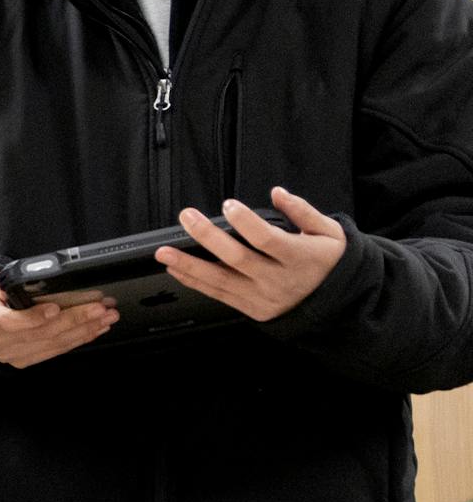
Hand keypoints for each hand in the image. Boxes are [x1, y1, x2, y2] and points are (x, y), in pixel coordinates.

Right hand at [0, 271, 117, 367]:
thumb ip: (15, 285)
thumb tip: (49, 285)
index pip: (10, 322)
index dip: (35, 317)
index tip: (56, 308)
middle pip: (41, 334)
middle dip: (75, 320)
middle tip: (99, 308)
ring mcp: (12, 355)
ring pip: (53, 344)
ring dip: (84, 331)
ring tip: (104, 318)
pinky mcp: (25, 360)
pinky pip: (56, 351)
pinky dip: (78, 340)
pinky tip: (94, 330)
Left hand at [157, 187, 345, 321]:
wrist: (337, 303)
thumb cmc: (329, 262)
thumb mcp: (329, 233)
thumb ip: (303, 211)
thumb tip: (278, 192)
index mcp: (300, 258)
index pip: (267, 240)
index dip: (246, 222)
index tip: (228, 205)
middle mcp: (279, 280)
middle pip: (237, 259)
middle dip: (207, 237)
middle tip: (186, 217)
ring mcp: (263, 297)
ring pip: (221, 281)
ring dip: (189, 265)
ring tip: (164, 251)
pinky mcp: (252, 309)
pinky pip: (218, 295)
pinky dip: (194, 282)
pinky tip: (176, 269)